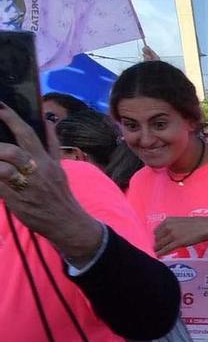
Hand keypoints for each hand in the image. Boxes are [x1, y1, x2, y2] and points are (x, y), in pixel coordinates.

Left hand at [0, 104, 100, 260]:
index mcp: (46, 160)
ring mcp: (25, 185)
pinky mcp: (14, 199)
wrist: (67, 223)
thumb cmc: (59, 194)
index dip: (11, 118)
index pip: (28, 134)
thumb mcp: (59, 168)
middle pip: (11, 151)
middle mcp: (36, 171)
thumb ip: (51, 145)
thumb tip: (47, 122)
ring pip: (1, 168)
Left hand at [154, 216, 207, 254]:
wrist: (206, 227)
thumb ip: (172, 226)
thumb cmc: (196, 224)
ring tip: (158, 252)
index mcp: (168, 221)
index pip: (156, 231)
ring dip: (158, 249)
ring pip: (159, 244)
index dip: (157, 237)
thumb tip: (167, 233)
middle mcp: (168, 227)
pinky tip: (159, 256)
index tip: (159, 241)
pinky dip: (161, 253)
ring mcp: (172, 235)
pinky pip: (166, 249)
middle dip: (158, 243)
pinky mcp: (178, 242)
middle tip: (160, 248)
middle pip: (156, 238)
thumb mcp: (180, 222)